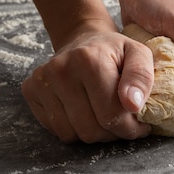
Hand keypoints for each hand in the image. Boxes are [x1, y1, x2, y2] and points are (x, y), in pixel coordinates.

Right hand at [22, 20, 153, 143]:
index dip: (130, 128)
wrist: (83, 38)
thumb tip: (133, 105)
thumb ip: (142, 78)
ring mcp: (42, 81)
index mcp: (89, 60)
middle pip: (90, 129)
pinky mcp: (31, 90)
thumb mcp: (138, 54)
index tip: (139, 124)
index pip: (111, 115)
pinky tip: (83, 110)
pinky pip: (55, 129)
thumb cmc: (114, 51)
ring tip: (102, 114)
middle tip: (120, 119)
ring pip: (71, 134)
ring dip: (92, 132)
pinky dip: (73, 127)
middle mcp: (60, 70)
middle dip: (111, 132)